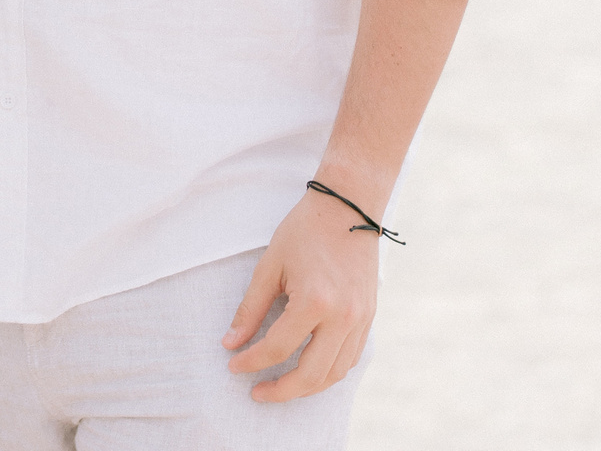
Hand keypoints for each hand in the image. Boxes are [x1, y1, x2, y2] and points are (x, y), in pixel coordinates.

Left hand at [222, 186, 379, 401]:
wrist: (348, 208)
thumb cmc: (304, 231)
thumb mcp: (270, 266)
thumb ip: (250, 309)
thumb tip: (231, 343)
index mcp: (315, 302)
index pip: (277, 348)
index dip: (251, 362)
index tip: (233, 365)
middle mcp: (343, 318)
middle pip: (311, 375)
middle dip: (281, 391)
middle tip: (257, 393)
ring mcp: (361, 320)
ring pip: (334, 374)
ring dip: (306, 387)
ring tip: (281, 385)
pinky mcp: (369, 318)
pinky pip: (350, 359)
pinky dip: (328, 372)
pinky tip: (308, 369)